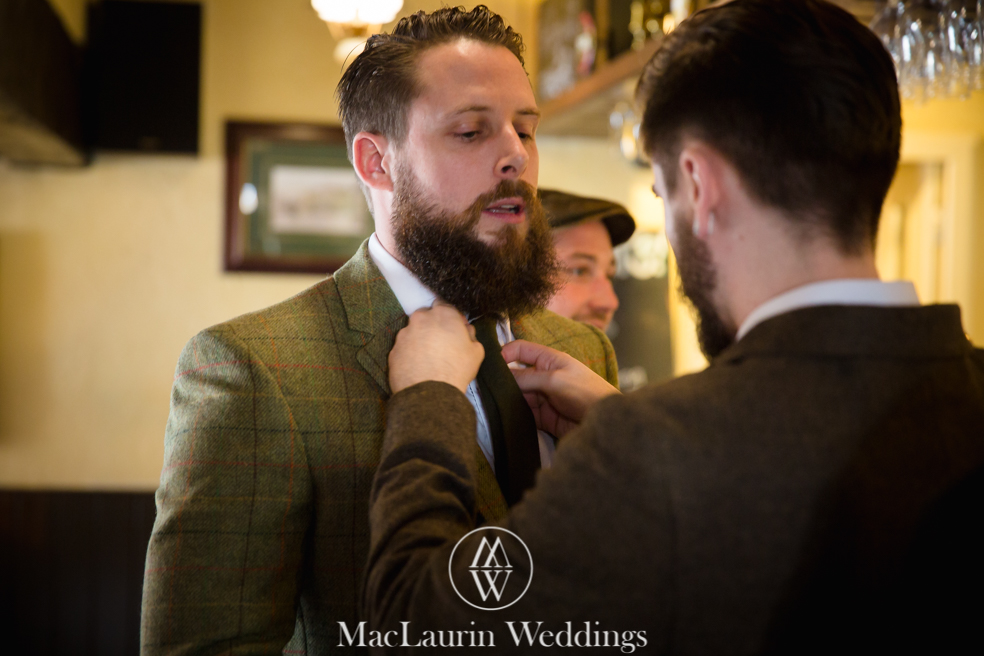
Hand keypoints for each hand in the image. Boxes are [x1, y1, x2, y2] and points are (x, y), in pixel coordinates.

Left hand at [388, 302, 484, 393]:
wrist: (430, 393)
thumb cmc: (456, 369)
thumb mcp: (476, 351)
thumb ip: (470, 335)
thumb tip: (465, 331)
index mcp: (443, 314)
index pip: (445, 305)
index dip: (450, 317)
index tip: (454, 329)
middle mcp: (420, 319)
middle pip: (426, 316)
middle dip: (433, 326)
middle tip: (441, 344)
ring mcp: (404, 334)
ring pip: (413, 332)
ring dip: (420, 340)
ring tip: (428, 359)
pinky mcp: (393, 350)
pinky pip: (404, 348)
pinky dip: (410, 354)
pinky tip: (418, 367)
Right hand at [501, 340, 619, 437]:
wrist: (603, 423)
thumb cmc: (586, 393)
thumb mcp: (555, 380)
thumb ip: (527, 377)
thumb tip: (503, 376)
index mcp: (549, 360)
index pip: (521, 349)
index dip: (506, 353)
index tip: (491, 364)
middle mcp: (544, 376)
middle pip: (516, 374)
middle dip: (503, 380)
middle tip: (486, 388)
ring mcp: (543, 397)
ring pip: (517, 395)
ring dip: (507, 399)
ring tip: (493, 404)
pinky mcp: (543, 416)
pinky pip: (523, 413)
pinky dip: (514, 415)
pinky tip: (505, 417)